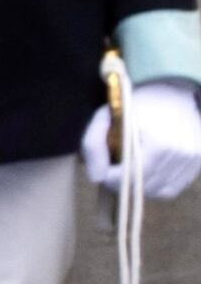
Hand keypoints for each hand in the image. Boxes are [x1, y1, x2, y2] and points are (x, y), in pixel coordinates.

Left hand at [85, 79, 200, 202]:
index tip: (103, 168)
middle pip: (143, 188)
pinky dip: (158, 185)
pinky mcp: (198, 162)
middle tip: (114, 169)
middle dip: (123, 183)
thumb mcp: (105, 116)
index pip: (128, 178)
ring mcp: (193, 160)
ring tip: (131, 169)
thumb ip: (94, 144)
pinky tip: (148, 171)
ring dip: (140, 186)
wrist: (171, 92)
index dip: (109, 178)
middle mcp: (180, 154)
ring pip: (159, 191)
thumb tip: (97, 177)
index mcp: (159, 143)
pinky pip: (174, 188)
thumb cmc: (135, 104)